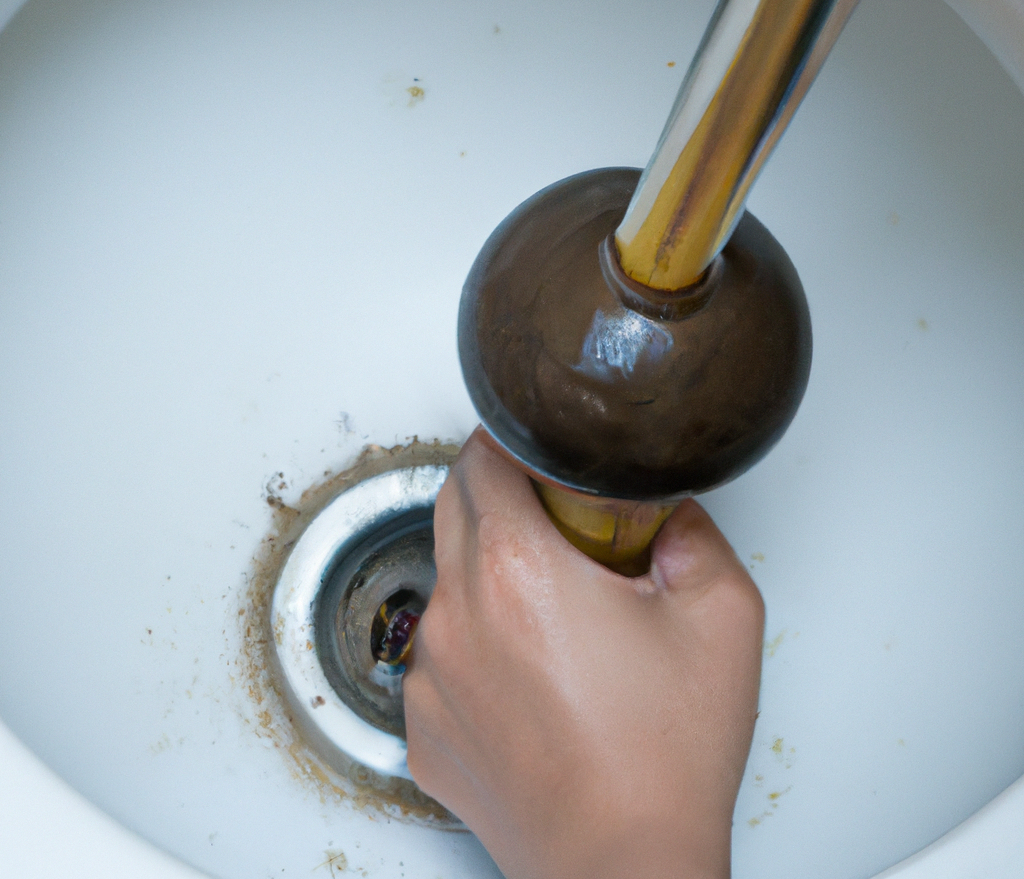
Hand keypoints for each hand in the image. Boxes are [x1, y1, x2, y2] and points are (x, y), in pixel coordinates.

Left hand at [403, 430, 763, 878]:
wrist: (625, 868)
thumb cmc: (664, 759)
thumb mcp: (720, 616)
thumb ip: (693, 531)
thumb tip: (664, 508)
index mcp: (517, 569)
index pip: (480, 459)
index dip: (510, 446)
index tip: (542, 461)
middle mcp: (458, 614)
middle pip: (453, 506)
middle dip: (500, 497)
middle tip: (561, 527)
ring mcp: (431, 674)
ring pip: (447, 581)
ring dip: (490, 576)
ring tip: (556, 618)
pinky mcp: (424, 723)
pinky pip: (442, 653)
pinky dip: (477, 644)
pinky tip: (533, 678)